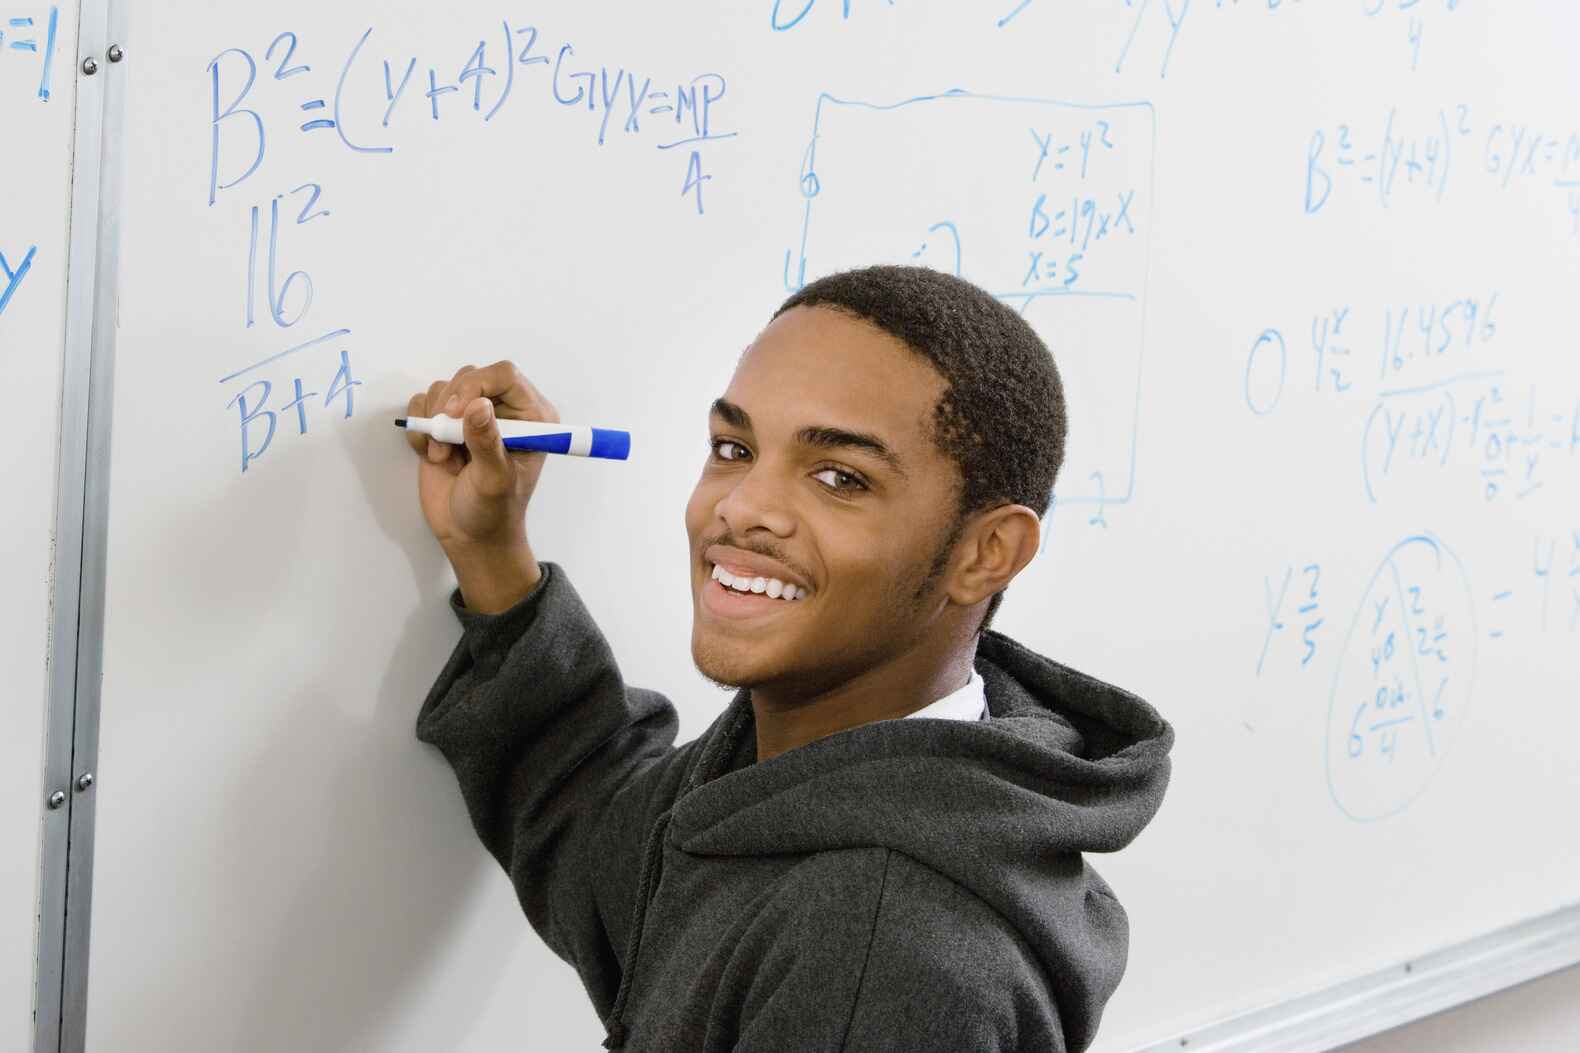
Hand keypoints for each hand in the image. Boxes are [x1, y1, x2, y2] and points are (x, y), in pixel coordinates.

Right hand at [407, 361, 555, 609]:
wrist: (469, 535)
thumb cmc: (493, 512)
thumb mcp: (494, 480)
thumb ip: (487, 442)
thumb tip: (478, 405)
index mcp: (532, 417)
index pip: (504, 375)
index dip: (476, 386)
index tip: (456, 413)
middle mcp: (504, 410)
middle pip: (471, 376)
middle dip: (450, 406)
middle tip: (446, 444)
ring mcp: (473, 416)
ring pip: (445, 389)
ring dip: (434, 421)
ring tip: (443, 456)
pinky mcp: (447, 425)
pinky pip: (424, 404)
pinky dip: (420, 427)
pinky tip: (430, 453)